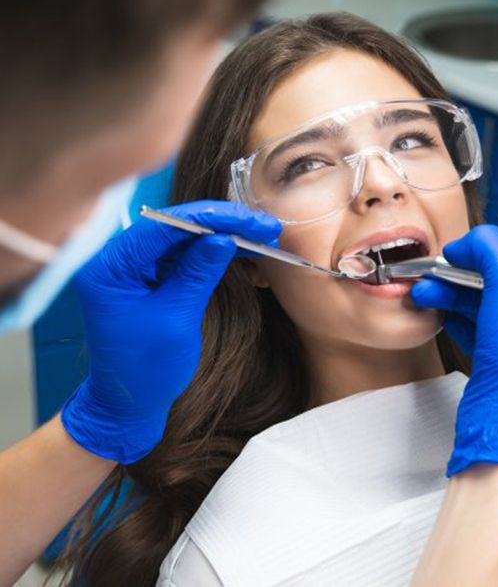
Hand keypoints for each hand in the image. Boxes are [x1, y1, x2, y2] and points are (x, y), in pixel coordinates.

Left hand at [60, 201, 280, 463]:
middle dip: (219, 224)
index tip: (246, 219)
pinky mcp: (148, 276)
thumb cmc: (146, 370)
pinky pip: (182, 255)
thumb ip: (198, 273)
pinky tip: (240, 247)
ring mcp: (133, 266)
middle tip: (261, 225)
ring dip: (220, 234)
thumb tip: (224, 237)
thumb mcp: (177, 319)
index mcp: (110, 267)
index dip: (208, 219)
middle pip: (173, 227)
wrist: (129, 403)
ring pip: (182, 238)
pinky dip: (211, 251)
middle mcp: (117, 259)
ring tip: (259, 233)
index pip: (162, 227)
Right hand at [412, 225, 497, 497]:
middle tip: (437, 274)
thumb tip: (470, 242)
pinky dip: (455, 318)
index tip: (462, 253)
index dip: (490, 251)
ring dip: (450, 294)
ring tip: (427, 294)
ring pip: (483, 303)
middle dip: (461, 275)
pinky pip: (475, 328)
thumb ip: (492, 249)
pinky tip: (441, 314)